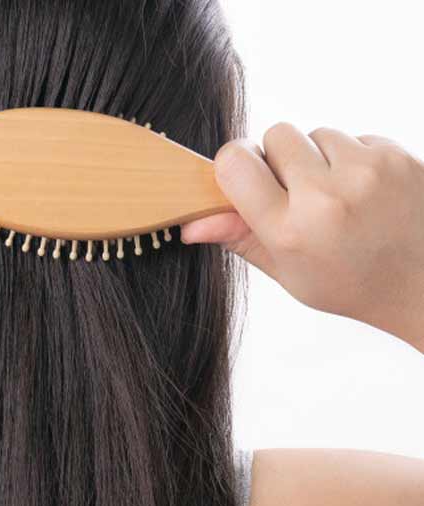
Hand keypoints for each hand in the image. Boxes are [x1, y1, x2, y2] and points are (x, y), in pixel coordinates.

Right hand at [182, 124, 423, 351]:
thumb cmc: (350, 283)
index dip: (235, 165)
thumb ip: (239, 238)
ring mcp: (366, 172)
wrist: (422, 285)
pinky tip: (364, 191)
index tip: (245, 178)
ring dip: (318, 158)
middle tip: (298, 193)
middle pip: (275, 135)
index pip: (234, 162)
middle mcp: (326, 197)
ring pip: (315, 133)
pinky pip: (353, 137)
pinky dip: (351, 158)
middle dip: (279, 159)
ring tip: (337, 196)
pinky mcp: (396, 156)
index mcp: (290, 231)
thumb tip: (191, 224)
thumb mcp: (287, 272)